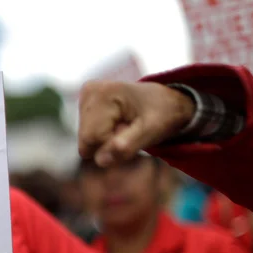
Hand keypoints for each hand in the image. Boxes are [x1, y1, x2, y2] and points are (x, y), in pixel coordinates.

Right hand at [78, 80, 195, 166]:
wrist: (167, 100)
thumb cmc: (163, 113)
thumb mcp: (151, 131)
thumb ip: (127, 146)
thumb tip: (100, 161)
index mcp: (102, 94)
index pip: (91, 138)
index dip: (110, 146)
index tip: (132, 135)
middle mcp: (88, 92)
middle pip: (85, 140)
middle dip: (107, 144)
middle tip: (130, 133)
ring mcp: (85, 97)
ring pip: (85, 140)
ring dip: (105, 142)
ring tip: (126, 129)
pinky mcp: (85, 104)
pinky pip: (87, 135)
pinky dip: (102, 137)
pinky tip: (118, 126)